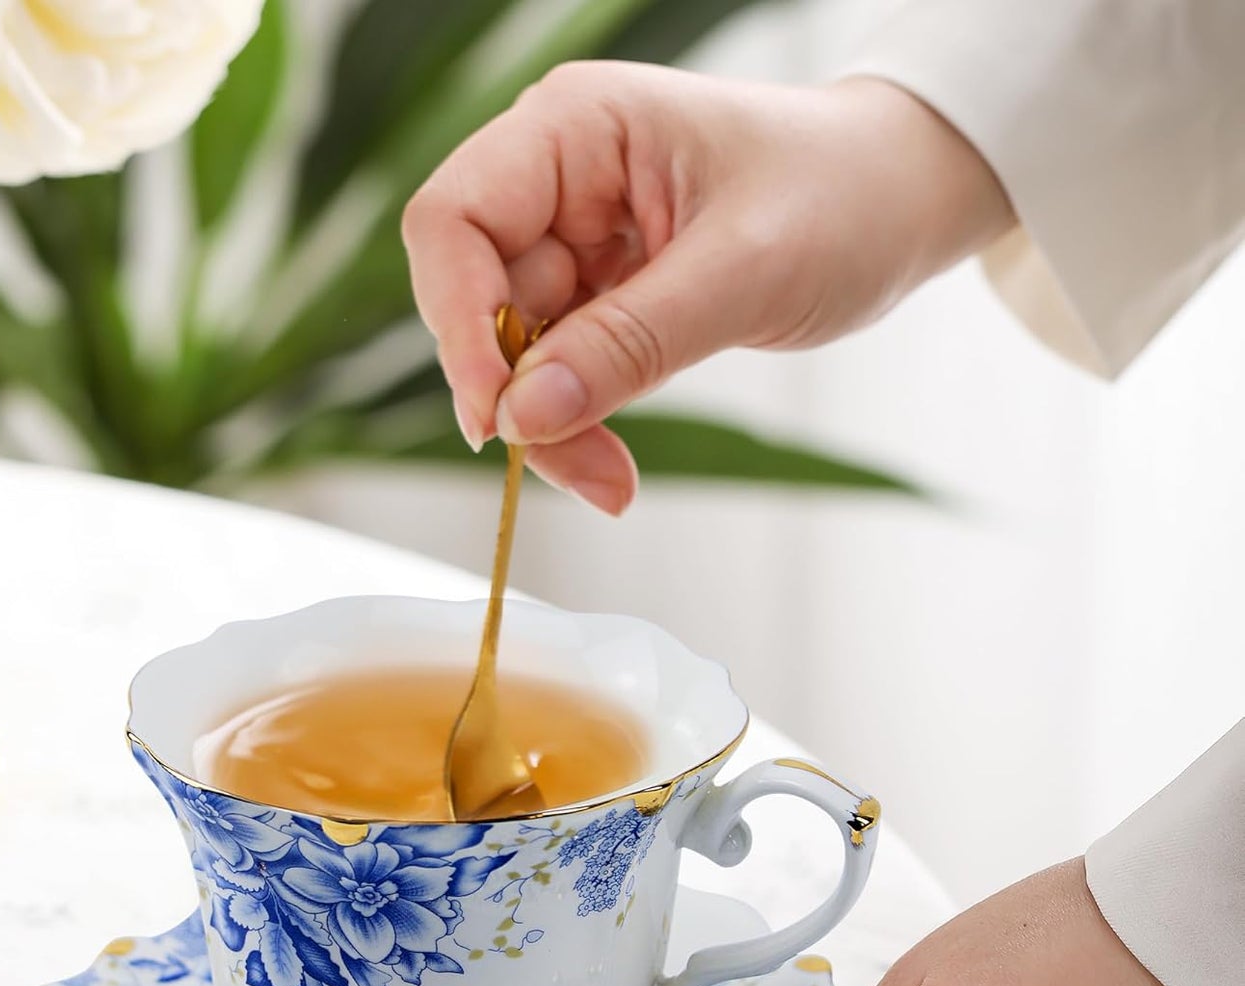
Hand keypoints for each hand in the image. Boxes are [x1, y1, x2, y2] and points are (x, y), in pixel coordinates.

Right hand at [402, 63, 1010, 512]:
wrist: (905, 199)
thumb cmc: (846, 194)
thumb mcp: (744, 272)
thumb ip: (629, 343)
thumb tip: (524, 414)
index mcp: (577, 128)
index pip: (454, 220)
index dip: (456, 323)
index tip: (496, 417)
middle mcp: (559, 178)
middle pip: (476, 299)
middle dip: (516, 396)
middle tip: (581, 472)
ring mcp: (577, 238)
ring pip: (514, 351)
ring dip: (550, 425)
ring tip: (611, 482)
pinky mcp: (601, 292)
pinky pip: (558, 370)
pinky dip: (577, 422)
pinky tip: (611, 462)